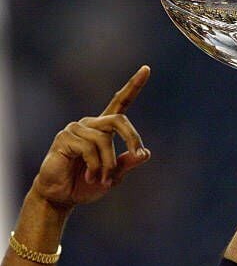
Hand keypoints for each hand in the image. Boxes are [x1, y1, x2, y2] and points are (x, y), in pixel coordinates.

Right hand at [31, 65, 151, 209]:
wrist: (61, 196)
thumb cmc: (87, 184)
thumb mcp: (114, 175)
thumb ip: (127, 163)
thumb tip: (146, 153)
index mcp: (104, 128)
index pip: (121, 102)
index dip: (133, 86)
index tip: (146, 69)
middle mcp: (91, 124)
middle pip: (119, 120)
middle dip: (132, 138)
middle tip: (136, 155)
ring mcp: (76, 129)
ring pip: (105, 140)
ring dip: (108, 164)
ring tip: (101, 179)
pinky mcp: (64, 138)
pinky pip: (89, 149)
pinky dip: (96, 166)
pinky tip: (90, 176)